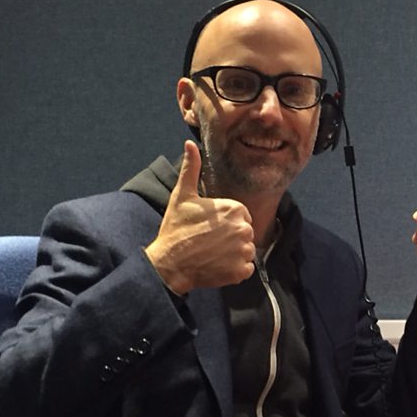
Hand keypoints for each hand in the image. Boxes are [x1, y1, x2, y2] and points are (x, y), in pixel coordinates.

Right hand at [144, 140, 255, 293]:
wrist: (169, 263)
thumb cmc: (176, 228)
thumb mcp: (182, 195)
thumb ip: (191, 169)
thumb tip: (190, 144)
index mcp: (234, 209)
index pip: (240, 215)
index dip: (225, 222)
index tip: (209, 228)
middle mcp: (243, 229)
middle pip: (244, 233)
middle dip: (230, 237)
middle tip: (209, 242)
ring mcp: (243, 251)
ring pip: (246, 250)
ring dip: (234, 254)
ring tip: (212, 254)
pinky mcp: (241, 272)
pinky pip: (246, 269)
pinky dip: (235, 270)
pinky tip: (218, 266)